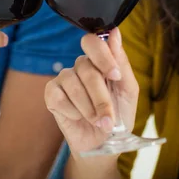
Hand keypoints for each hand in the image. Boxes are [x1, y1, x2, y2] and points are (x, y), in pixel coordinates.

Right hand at [44, 28, 138, 154]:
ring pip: (72, 83)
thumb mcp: (127, 91)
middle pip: (86, 68)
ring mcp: (64, 78)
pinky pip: (58, 96)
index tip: (114, 76)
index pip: (93, 41)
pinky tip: (78, 117)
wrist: (104, 145)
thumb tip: (114, 33)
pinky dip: (72, 111)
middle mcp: (81, 66)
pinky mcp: (51, 94)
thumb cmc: (117, 116)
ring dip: (88, 108)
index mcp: (100, 60)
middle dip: (100, 96)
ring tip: (97, 121)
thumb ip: (121, 62)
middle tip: (108, 116)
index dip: (103, 56)